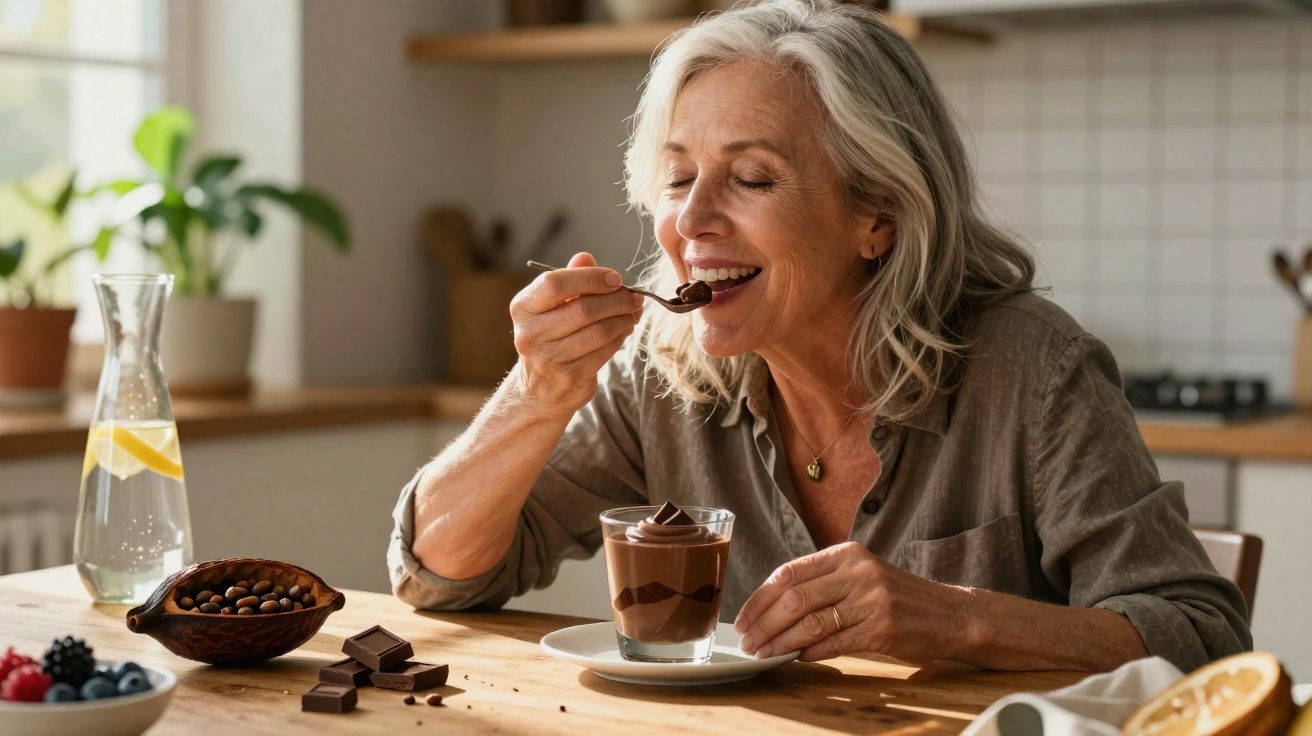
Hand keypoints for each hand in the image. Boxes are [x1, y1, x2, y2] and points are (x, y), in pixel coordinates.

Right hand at [508, 251, 644, 418]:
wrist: (540, 389)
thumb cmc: (550, 338)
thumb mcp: (553, 307)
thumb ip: (569, 281)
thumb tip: (585, 257)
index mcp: (523, 308)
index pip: (555, 284)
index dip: (590, 278)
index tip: (615, 279)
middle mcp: (530, 333)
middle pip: (583, 309)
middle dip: (616, 300)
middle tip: (635, 297)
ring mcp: (548, 358)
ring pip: (598, 331)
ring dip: (623, 319)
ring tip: (633, 312)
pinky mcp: (569, 376)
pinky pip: (604, 351)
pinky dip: (620, 337)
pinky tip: (625, 329)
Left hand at [733, 541, 971, 662]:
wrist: (950, 614)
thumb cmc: (898, 597)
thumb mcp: (861, 575)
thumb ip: (823, 583)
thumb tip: (772, 607)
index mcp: (847, 553)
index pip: (789, 573)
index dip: (760, 597)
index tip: (743, 618)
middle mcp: (858, 571)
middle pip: (795, 597)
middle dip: (764, 623)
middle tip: (747, 642)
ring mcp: (872, 599)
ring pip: (811, 622)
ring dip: (781, 642)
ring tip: (764, 654)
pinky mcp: (883, 628)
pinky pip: (835, 643)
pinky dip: (811, 653)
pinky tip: (797, 658)